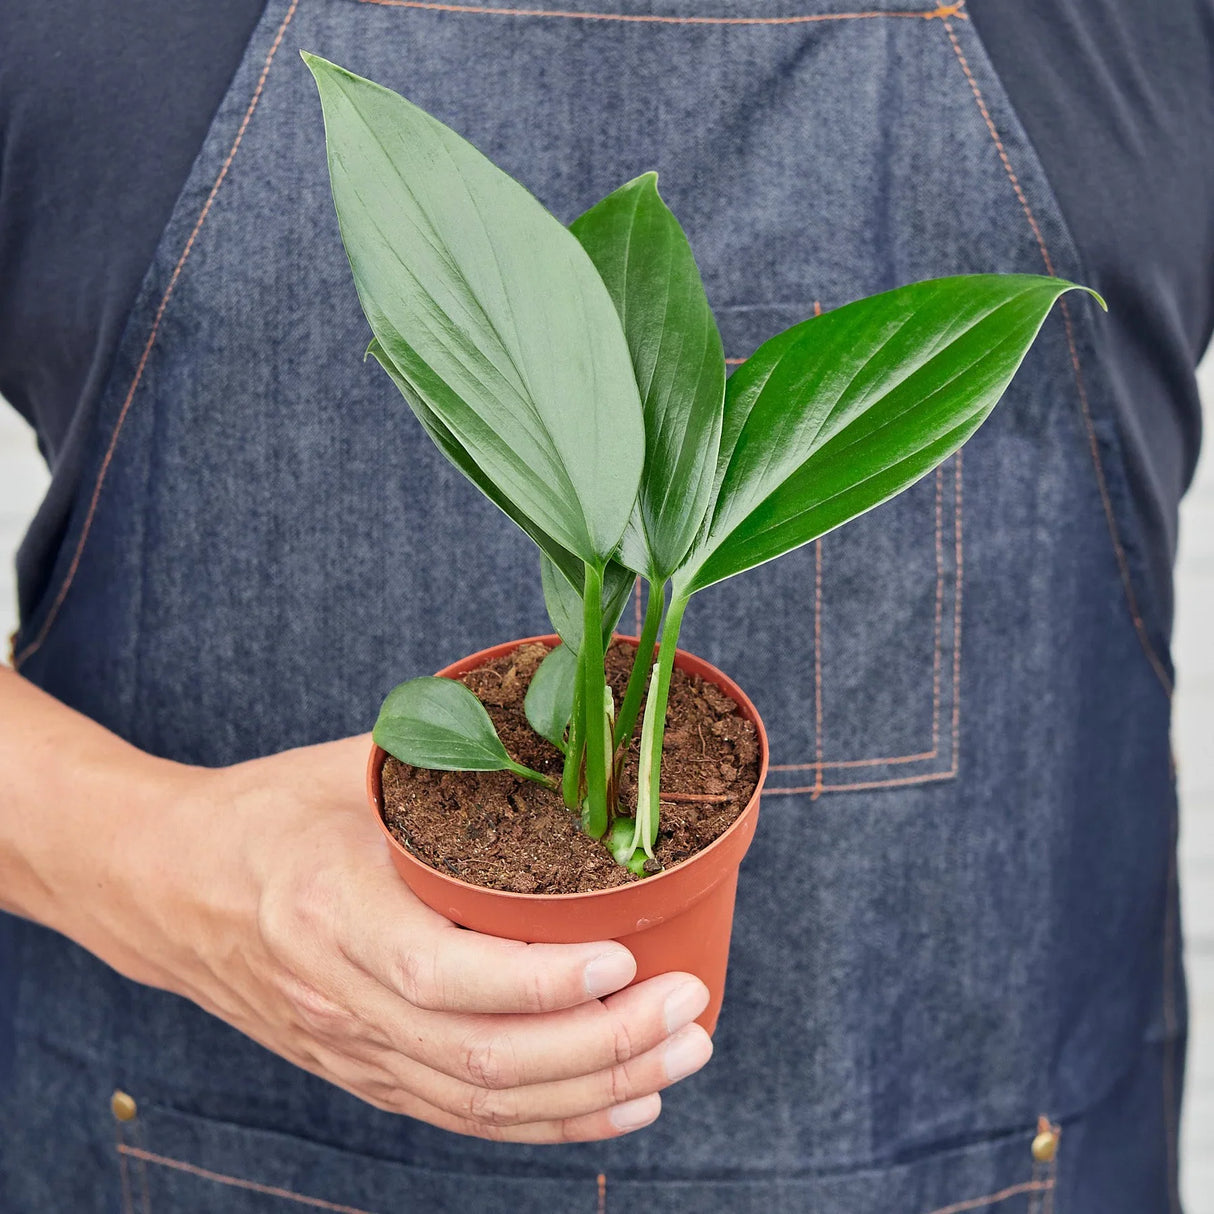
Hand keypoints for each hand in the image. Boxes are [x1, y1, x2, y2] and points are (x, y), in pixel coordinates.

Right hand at [121, 736, 712, 1141]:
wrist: (168, 886)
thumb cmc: (268, 813)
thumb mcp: (350, 766)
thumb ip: (447, 756)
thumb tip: (562, 725)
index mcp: (330, 909)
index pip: (440, 973)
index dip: (539, 982)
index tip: (625, 958)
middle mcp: (339, 997)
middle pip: (478, 1056)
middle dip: (601, 1045)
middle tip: (688, 1008)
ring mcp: (350, 1048)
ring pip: (481, 1100)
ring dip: (593, 1089)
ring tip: (681, 1055)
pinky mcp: (362, 1071)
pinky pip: (461, 1115)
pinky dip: (548, 1121)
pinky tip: (620, 1104)